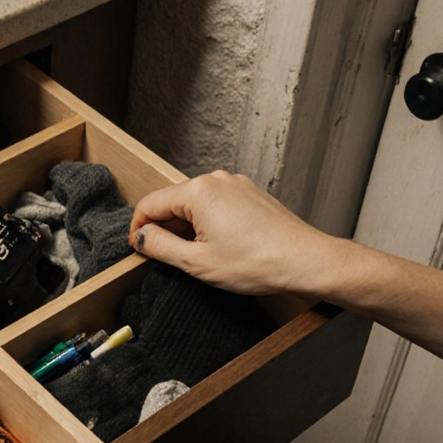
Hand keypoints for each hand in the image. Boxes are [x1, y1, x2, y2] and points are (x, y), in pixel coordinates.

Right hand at [129, 170, 352, 296]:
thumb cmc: (257, 262)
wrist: (304, 260)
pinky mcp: (250, 194)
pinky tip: (219, 247)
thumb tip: (141, 237)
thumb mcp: (197, 263)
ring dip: (188, 228)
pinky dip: (209, 223)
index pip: (150, 204)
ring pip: (195, 204)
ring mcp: (236, 184)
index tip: (138, 249)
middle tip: (166, 260)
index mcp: (198, 191)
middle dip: (165, 229)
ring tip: (198, 257)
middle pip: (173, 201)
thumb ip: (160, 247)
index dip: (138, 229)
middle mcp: (216, 179)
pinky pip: (217, 205)